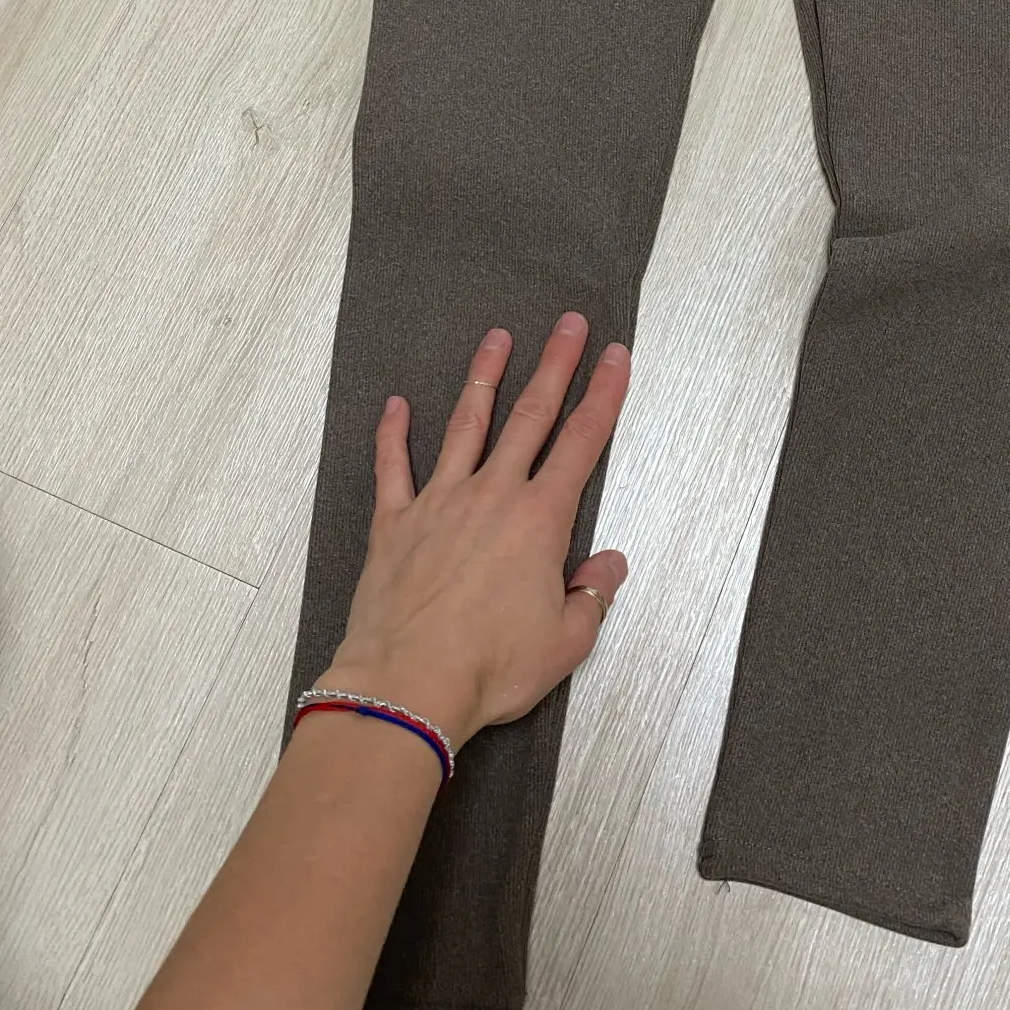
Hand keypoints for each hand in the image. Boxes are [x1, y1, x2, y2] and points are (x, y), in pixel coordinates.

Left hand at [318, 311, 630, 749]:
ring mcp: (440, 502)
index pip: (582, 442)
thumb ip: (592, 596)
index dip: (603, 395)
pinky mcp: (395, 524)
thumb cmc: (489, 668)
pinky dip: (393, 434)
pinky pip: (394, 467)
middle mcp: (492, 496)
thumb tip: (610, 565)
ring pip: (467, 425)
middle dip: (555, 365)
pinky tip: (395, 406)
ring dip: (484, 378)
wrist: (408, 684)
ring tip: (497, 339)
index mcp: (540, 520)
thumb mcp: (566, 641)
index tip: (616, 357)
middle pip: (531, 415)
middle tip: (569, 325)